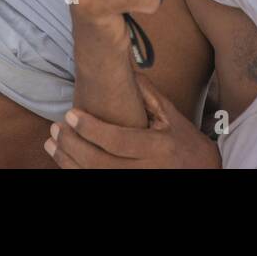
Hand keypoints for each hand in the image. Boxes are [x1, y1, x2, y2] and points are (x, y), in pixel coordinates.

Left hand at [46, 75, 220, 168]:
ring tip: (52, 143)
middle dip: (72, 146)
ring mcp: (138, 183)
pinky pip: (99, 184)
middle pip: (99, 163)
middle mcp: (147, 169)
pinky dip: (78, 173)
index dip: (90, 129)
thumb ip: (147, 94)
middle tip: (55, 129)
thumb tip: (126, 67)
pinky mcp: (131, 189)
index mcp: (157, 147)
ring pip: (95, 178)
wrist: (204, 172)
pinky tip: (66, 161)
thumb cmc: (186, 142)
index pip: (117, 141)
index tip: (70, 114)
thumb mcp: (171, 116)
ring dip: (68, 162)